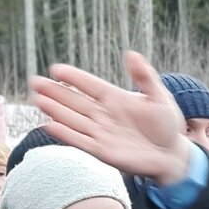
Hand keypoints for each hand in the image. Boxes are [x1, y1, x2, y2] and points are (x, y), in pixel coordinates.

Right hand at [30, 51, 193, 184]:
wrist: (173, 154)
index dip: (74, 77)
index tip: (56, 69)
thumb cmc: (167, 124)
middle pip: (75, 101)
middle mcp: (103, 114)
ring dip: (56, 110)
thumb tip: (131, 54)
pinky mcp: (103, 151)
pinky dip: (67, 134)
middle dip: (55, 92)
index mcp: (115, 98)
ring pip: (73, 119)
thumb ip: (145, 77)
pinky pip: (81, 141)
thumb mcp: (159, 98)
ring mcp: (101, 132)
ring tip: (38, 99)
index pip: (89, 85)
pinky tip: (50, 125)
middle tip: (35, 82)